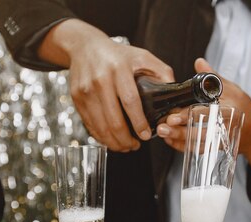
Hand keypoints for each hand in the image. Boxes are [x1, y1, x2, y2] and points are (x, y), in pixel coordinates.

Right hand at [41, 19, 174, 150]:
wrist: (85, 46)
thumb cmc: (118, 54)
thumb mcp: (143, 56)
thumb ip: (162, 73)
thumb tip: (174, 94)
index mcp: (120, 69)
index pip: (130, 101)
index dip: (139, 122)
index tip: (145, 135)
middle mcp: (100, 80)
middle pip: (114, 120)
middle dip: (126, 139)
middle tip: (136, 146)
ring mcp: (86, 90)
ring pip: (100, 126)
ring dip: (114, 142)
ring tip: (125, 146)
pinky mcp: (76, 98)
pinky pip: (89, 124)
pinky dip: (101, 136)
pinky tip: (111, 140)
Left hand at [156, 58, 250, 182]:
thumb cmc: (245, 109)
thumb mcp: (233, 89)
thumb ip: (214, 77)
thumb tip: (199, 63)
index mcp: (229, 110)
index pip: (207, 112)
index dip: (188, 115)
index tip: (173, 116)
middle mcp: (224, 127)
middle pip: (199, 132)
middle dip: (180, 131)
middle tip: (164, 127)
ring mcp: (219, 139)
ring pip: (197, 143)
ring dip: (178, 139)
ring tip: (164, 133)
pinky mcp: (215, 148)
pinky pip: (197, 150)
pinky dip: (183, 147)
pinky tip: (171, 140)